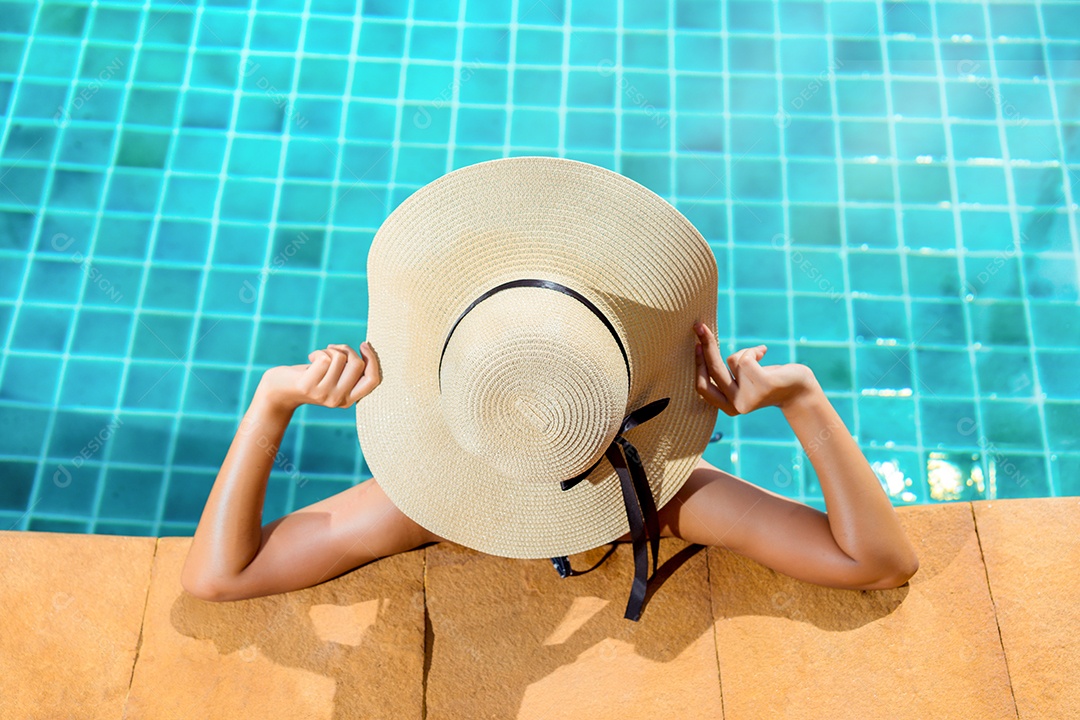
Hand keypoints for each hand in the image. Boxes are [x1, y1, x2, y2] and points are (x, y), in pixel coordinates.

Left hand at [258, 342, 381, 411]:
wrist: (278, 391)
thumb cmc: (309, 378)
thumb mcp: (334, 378)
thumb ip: (350, 370)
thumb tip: (367, 348)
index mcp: (349, 399)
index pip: (373, 380)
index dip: (372, 359)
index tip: (364, 345)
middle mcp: (338, 400)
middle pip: (357, 364)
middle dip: (346, 349)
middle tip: (332, 349)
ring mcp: (324, 394)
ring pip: (340, 358)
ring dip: (329, 351)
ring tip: (318, 357)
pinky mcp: (309, 386)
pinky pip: (325, 358)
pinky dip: (318, 352)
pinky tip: (311, 359)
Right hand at [693, 323, 815, 415]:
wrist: (798, 390)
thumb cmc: (767, 381)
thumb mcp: (742, 381)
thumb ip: (725, 375)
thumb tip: (702, 347)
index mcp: (727, 407)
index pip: (702, 385)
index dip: (697, 364)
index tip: (694, 343)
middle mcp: (735, 406)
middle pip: (711, 372)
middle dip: (705, 347)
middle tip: (699, 326)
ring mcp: (748, 397)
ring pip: (732, 361)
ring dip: (745, 353)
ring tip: (757, 355)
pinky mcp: (761, 385)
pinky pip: (746, 357)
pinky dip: (753, 350)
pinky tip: (763, 352)